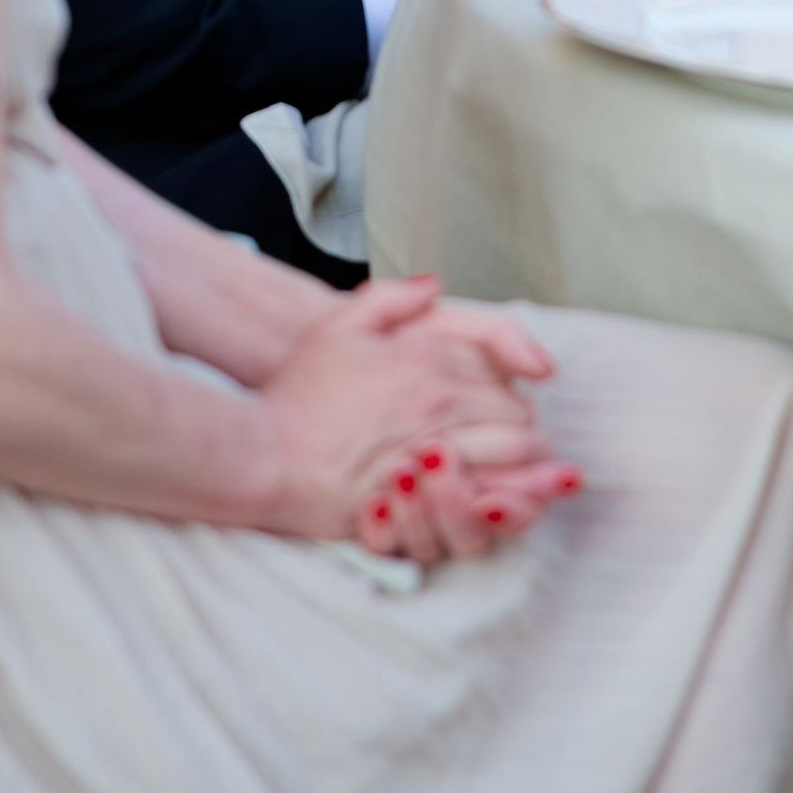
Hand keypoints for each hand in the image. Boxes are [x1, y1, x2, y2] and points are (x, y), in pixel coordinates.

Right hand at [249, 279, 576, 562]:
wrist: (264, 454)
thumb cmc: (297, 394)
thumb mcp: (338, 325)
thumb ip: (392, 298)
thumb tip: (434, 287)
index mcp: (427, 361)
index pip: (504, 373)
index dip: (515, 389)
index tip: (512, 401)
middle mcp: (439, 403)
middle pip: (520, 418)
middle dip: (528, 432)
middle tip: (520, 444)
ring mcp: (433, 451)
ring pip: (513, 459)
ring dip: (526, 468)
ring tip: (521, 477)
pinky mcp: (422, 499)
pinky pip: (487, 501)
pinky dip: (505, 501)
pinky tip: (503, 505)